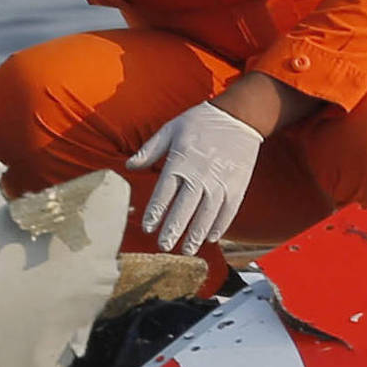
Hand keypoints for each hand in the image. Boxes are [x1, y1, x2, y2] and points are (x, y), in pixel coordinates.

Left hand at [128, 101, 264, 252]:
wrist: (239, 116)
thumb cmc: (200, 121)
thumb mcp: (170, 129)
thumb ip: (149, 150)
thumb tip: (128, 166)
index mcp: (180, 162)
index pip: (164, 194)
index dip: (155, 213)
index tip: (147, 228)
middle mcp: (200, 175)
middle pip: (184, 209)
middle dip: (173, 230)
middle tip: (164, 247)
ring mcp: (220, 182)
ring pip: (207, 215)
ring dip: (196, 234)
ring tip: (187, 250)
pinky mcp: (237, 185)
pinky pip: (228, 210)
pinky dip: (220, 225)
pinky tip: (211, 238)